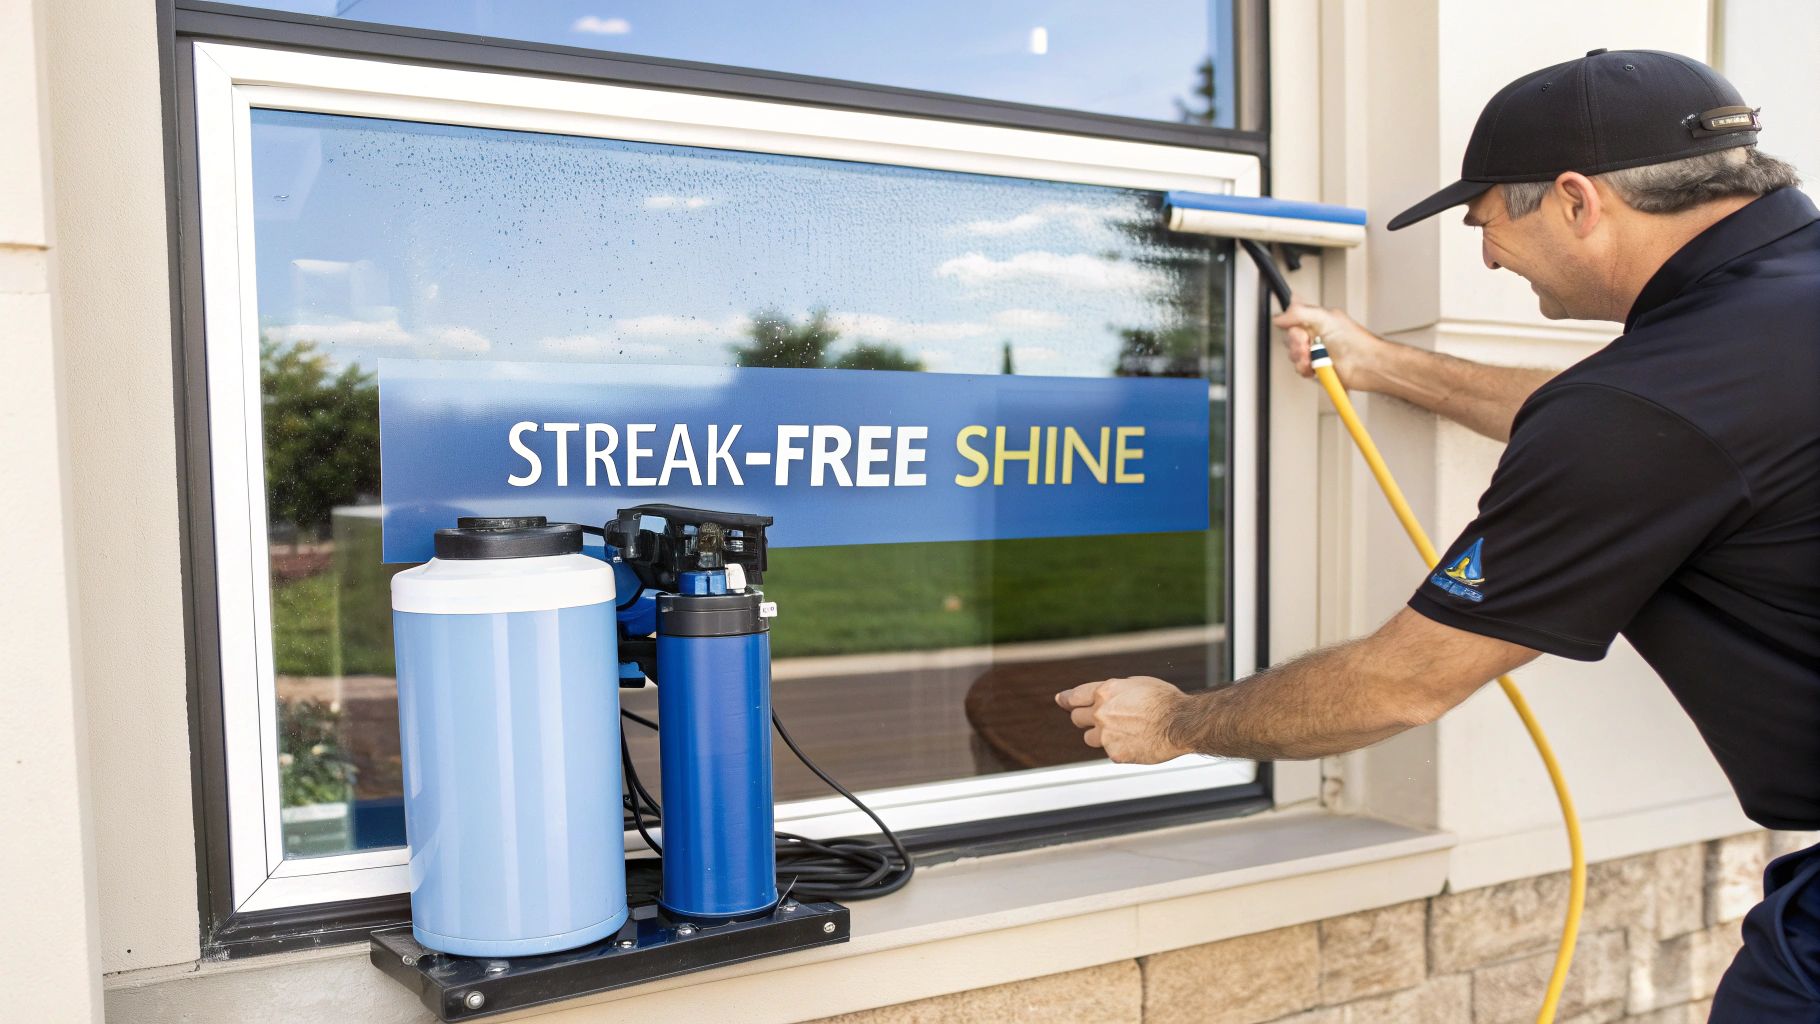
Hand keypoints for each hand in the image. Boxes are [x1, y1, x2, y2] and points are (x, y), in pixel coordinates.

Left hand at [1054, 676, 1193, 763]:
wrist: (1181, 723)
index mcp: (1106, 691)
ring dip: (1100, 735)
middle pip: (1077, 718)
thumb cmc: (1165, 700)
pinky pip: (1109, 751)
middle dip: (1085, 718)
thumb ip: (1114, 691)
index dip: (1066, 699)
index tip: (1061, 700)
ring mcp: (1106, 735)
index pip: (1074, 696)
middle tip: (1100, 719)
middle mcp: (1101, 713)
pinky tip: (1136, 742)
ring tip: (1124, 731)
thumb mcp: (1137, 684)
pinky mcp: (1115, 753)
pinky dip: (1119, 748)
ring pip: (1089, 738)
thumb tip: (1103, 695)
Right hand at [1270, 298, 1379, 387]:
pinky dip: (1305, 369)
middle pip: (1290, 338)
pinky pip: (1299, 369)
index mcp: (1316, 319)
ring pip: (1293, 355)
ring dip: (1301, 358)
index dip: (1290, 324)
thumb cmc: (1355, 342)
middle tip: (1308, 345)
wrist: (1366, 365)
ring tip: (1314, 358)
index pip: (1292, 318)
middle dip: (1296, 344)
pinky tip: (1315, 367)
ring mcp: (1315, 351)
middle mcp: (1315, 334)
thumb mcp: (1325, 318)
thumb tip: (1280, 317)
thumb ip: (1299, 313)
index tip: (1299, 330)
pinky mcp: (1316, 367)